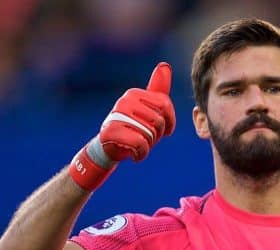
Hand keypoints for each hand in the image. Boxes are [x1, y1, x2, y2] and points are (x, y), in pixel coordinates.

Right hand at [69, 62, 175, 190]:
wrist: (109, 148)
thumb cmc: (133, 128)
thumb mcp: (149, 110)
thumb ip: (158, 91)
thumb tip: (165, 65)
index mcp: (134, 94)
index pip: (165, 105)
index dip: (170, 122)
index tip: (164, 130)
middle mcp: (124, 101)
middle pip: (158, 121)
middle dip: (157, 136)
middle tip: (145, 138)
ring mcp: (116, 115)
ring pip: (149, 133)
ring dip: (148, 146)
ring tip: (139, 146)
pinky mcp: (110, 132)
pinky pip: (139, 144)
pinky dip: (141, 154)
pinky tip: (135, 154)